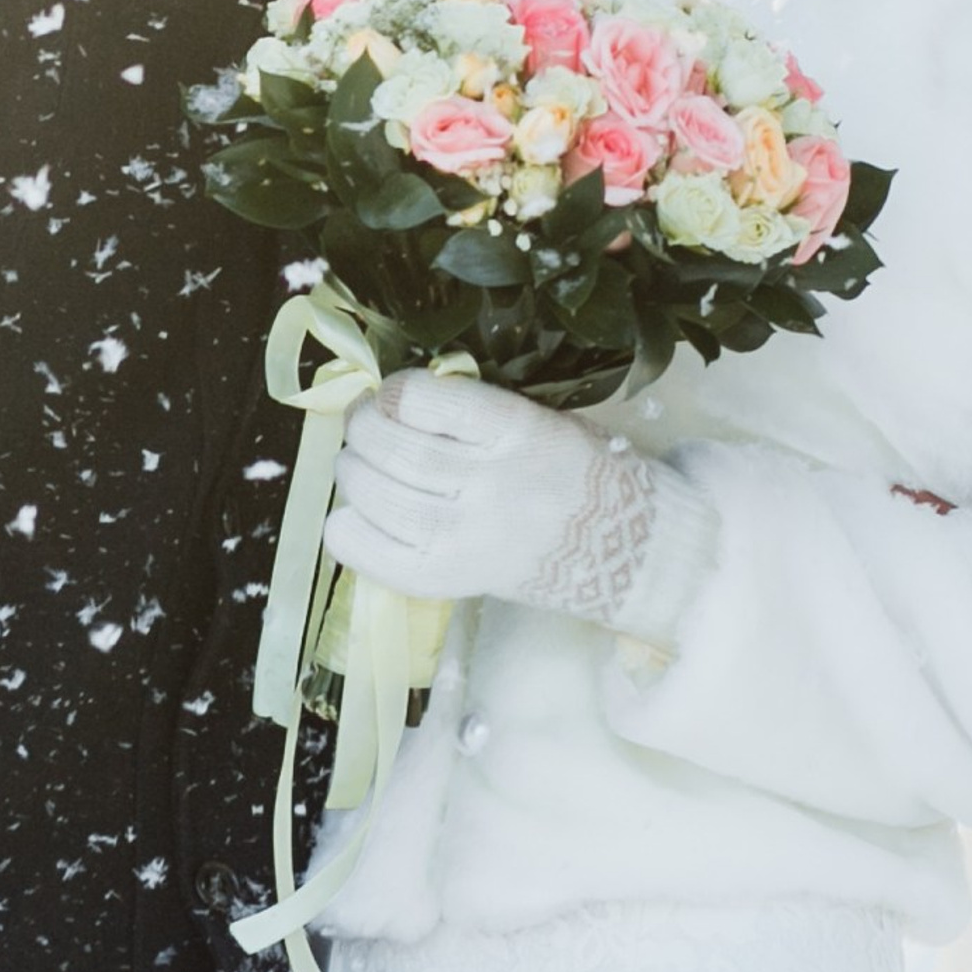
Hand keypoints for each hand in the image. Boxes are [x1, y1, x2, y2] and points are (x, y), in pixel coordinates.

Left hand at [325, 372, 656, 624]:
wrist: (624, 549)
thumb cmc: (581, 470)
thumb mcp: (544, 418)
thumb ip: (476, 409)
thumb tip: (396, 401)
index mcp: (519, 431)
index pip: (427, 401)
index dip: (394, 390)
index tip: (393, 392)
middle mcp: (491, 485)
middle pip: (394, 449)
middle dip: (363, 427)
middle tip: (364, 422)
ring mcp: (466, 540)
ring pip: (377, 497)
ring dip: (351, 472)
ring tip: (357, 462)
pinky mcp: (447, 582)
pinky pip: (371, 554)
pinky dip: (347, 529)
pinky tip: (354, 513)